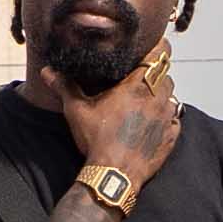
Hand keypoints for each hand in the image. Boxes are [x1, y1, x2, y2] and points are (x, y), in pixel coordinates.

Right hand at [57, 47, 186, 185]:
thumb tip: (48, 71)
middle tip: (141, 77)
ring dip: (161, 95)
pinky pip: (174, 120)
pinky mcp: (170, 137)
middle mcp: (157, 98)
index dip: (159, 47)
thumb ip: (64, 86)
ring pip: (172, 96)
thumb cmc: (97, 141)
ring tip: (144, 101)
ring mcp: (167, 118)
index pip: (160, 53)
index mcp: (138, 85)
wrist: (113, 175)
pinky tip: (152, 123)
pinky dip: (166, 118)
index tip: (153, 45)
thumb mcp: (77, 110)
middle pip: (166, 74)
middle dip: (156, 73)